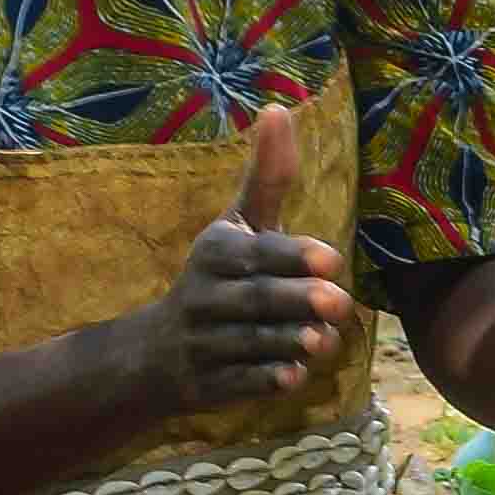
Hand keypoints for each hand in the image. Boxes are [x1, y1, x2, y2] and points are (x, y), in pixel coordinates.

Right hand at [129, 104, 353, 416]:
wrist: (155, 352)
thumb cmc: (217, 277)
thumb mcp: (236, 227)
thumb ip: (266, 178)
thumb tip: (279, 108)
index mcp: (215, 254)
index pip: (255, 253)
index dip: (290, 256)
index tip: (331, 258)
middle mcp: (204, 297)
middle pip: (254, 300)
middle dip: (296, 301)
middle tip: (339, 301)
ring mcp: (204, 344)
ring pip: (249, 343)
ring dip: (288, 342)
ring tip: (325, 340)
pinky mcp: (209, 385)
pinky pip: (239, 382)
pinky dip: (264, 381)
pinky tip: (294, 378)